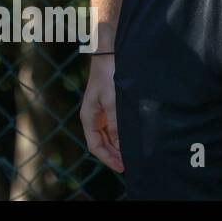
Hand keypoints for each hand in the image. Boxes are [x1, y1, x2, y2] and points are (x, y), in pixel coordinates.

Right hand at [79, 54, 122, 172]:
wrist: (110, 54)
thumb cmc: (108, 76)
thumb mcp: (113, 102)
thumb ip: (116, 125)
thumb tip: (120, 145)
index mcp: (89, 117)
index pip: (95, 145)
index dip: (108, 158)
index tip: (123, 167)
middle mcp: (94, 117)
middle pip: (102, 143)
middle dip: (114, 154)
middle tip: (131, 163)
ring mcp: (101, 112)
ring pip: (108, 136)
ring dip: (118, 146)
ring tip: (133, 153)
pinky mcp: (110, 106)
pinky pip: (114, 127)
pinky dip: (121, 136)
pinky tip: (131, 138)